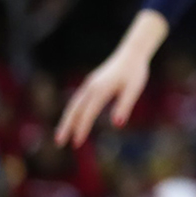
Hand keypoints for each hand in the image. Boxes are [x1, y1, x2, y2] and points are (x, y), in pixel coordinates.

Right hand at [56, 15, 164, 145]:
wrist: (132, 53)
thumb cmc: (135, 72)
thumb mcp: (134, 89)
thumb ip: (124, 106)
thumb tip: (117, 124)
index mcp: (100, 89)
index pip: (88, 113)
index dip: (82, 129)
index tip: (76, 143)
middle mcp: (91, 87)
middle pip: (74, 110)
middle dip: (66, 127)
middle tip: (59, 143)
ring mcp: (89, 85)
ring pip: (73, 105)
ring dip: (66, 120)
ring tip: (61, 135)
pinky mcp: (91, 84)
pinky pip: (77, 100)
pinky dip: (72, 112)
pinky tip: (71, 120)